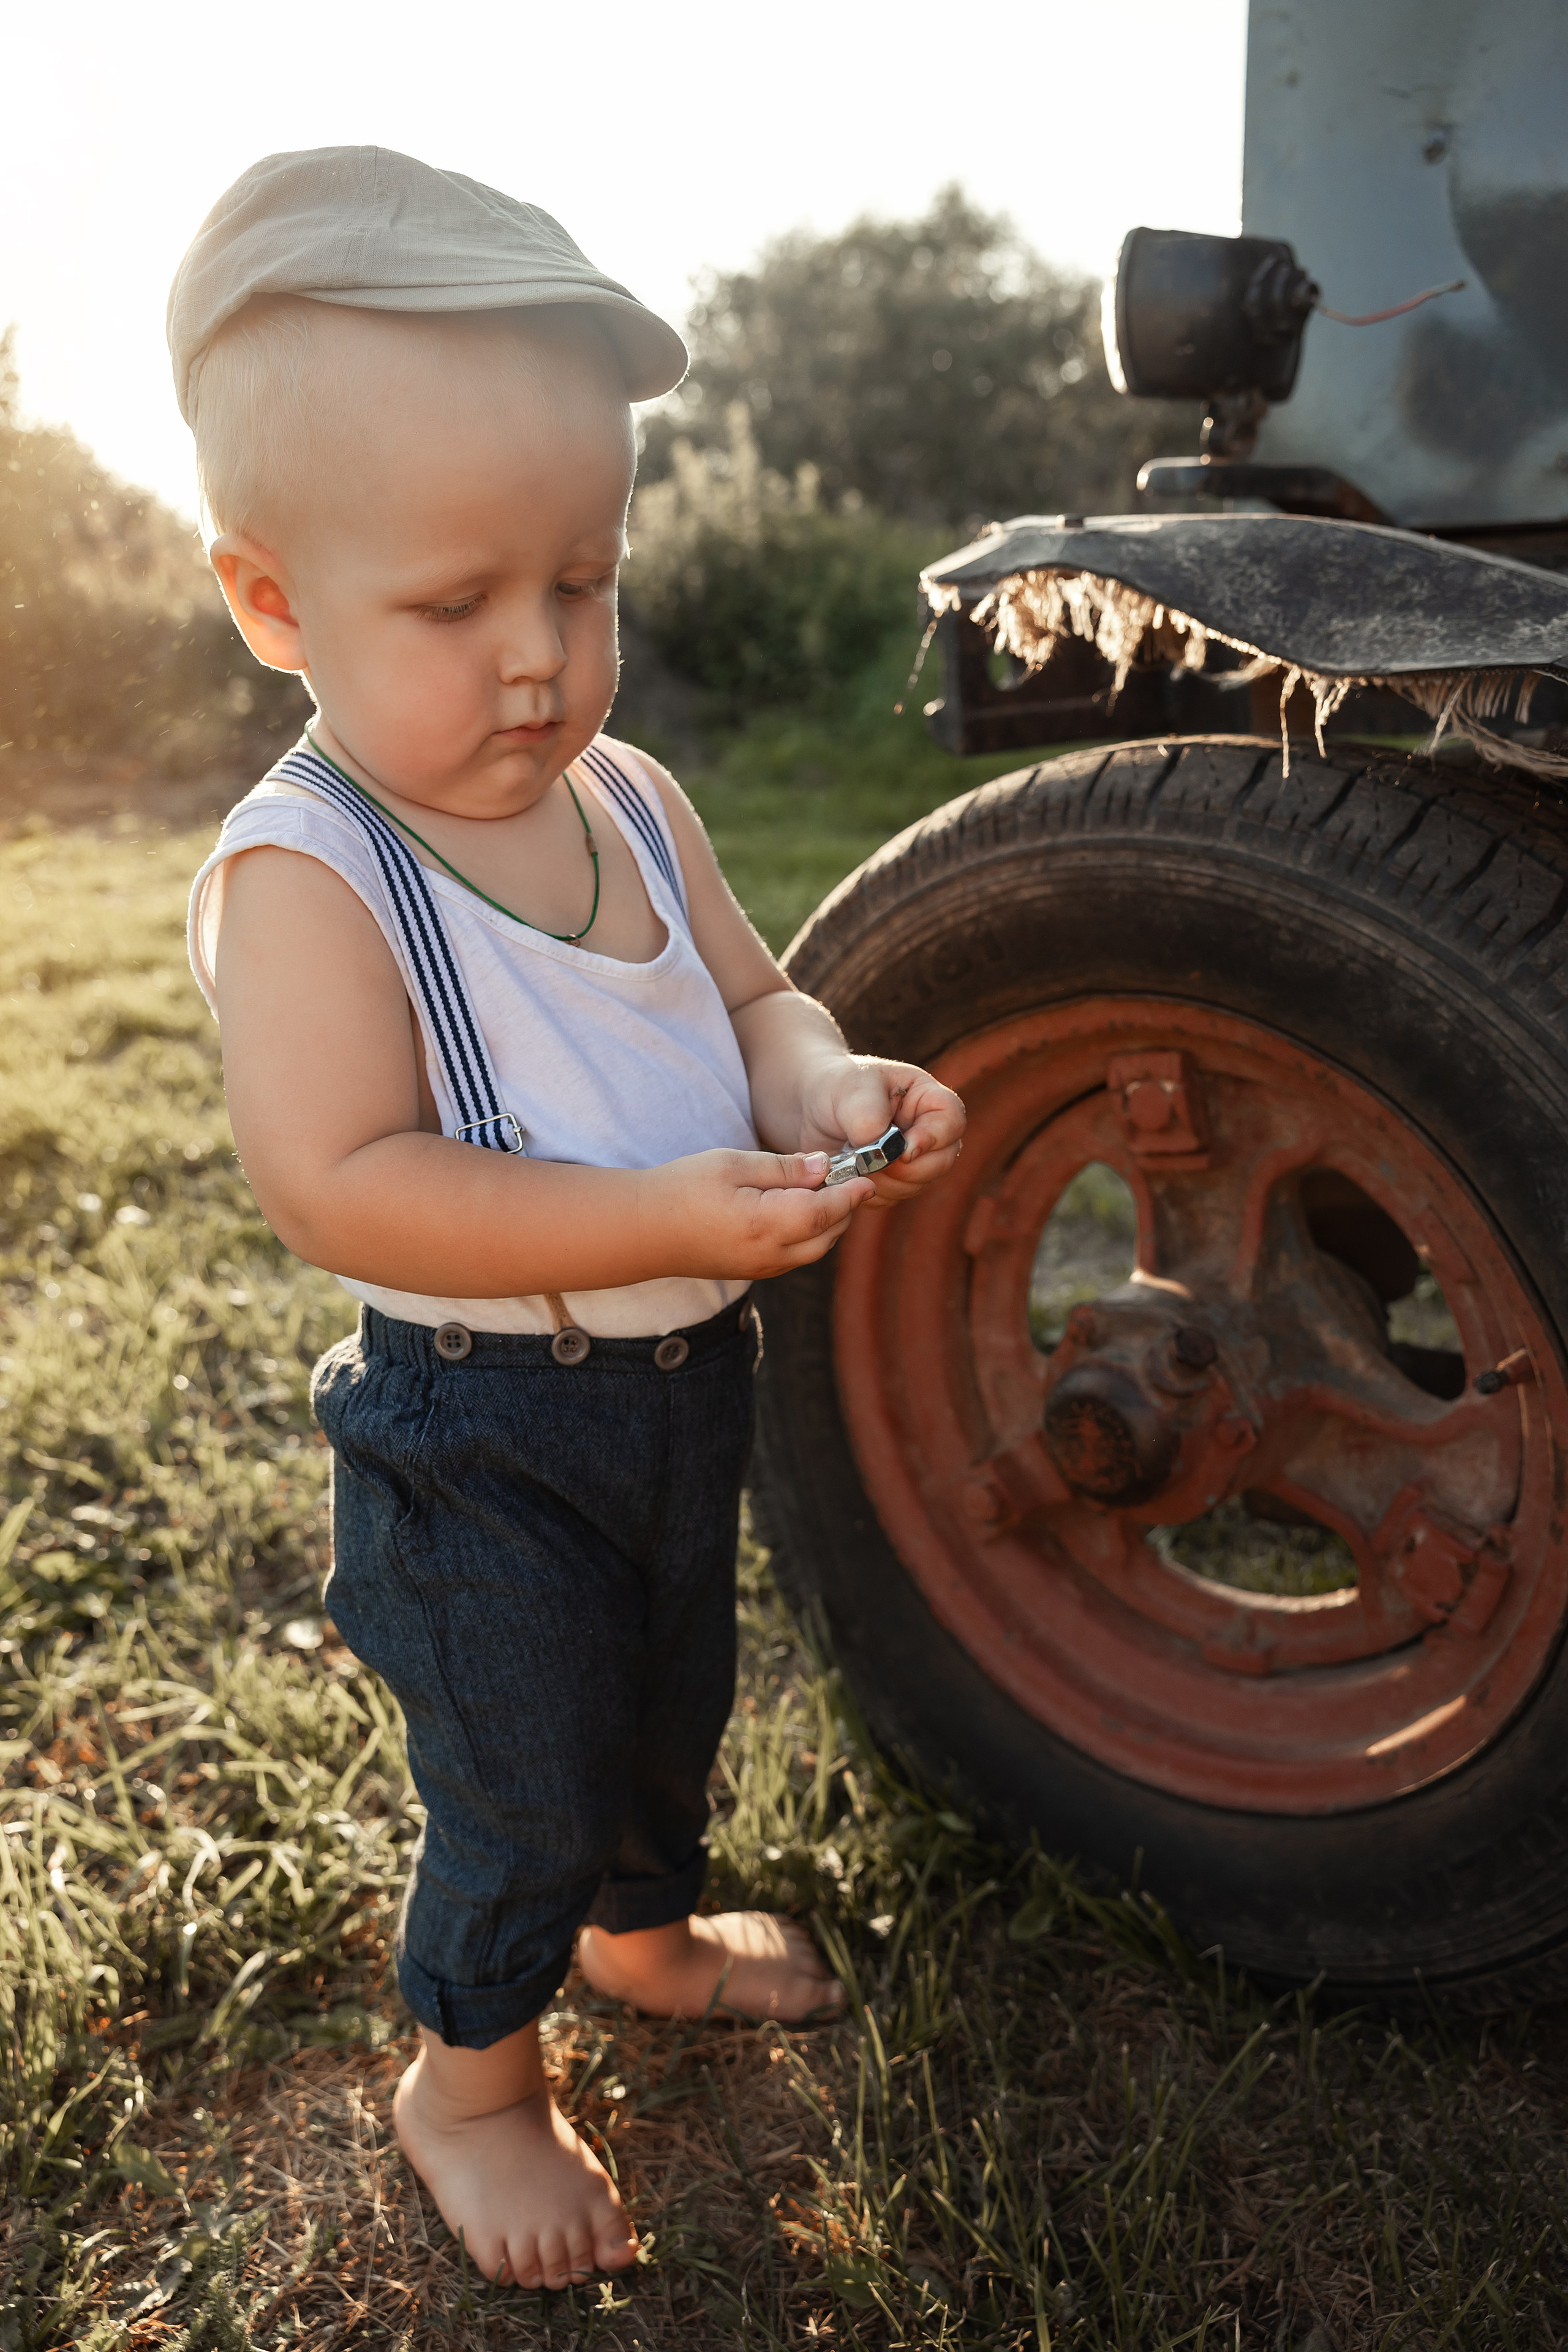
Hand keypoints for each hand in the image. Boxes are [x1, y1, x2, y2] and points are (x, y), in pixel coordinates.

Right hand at [640, 1148, 873, 1280]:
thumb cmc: (683, 1188)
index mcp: (767, 1224)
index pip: (827, 1211)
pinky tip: (801, 1212)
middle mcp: (770, 1255)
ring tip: (826, 1191)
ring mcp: (762, 1269)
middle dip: (844, 1207)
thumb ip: (784, 1168)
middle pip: (828, 1235)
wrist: (643, 1230)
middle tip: (847, 1177)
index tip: (867, 1175)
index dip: (851, 1193)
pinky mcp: (754, 1272)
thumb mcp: (733, 1163)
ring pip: (815, 1250)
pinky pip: (796, 1257)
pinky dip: (810, 1236)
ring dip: (829, 1223)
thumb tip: (825, 1167)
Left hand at [799, 1057, 965, 1206]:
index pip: (952, 1120)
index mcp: (925, 1097)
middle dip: (905, 1168)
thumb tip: (882, 1154)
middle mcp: (926, 1129)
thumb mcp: (850, 1090)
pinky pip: (892, 1197)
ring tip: (851, 1159)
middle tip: (869, 1160)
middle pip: (942, 1160)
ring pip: (917, 1184)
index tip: (903, 1149)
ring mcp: (912, 1158)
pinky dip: (869, 1191)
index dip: (934, 1139)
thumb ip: (870, 1117)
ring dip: (883, 1181)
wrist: (809, 1107)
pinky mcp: (893, 1180)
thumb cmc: (835, 1087)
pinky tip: (849, 1172)